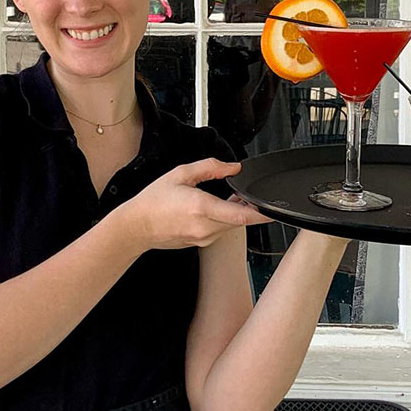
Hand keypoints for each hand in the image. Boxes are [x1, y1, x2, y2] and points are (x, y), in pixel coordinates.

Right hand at [116, 158, 272, 249]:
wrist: (136, 227)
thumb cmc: (153, 202)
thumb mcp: (180, 174)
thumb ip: (210, 167)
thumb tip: (232, 167)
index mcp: (201, 208)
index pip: (241, 215)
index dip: (261, 213)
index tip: (274, 209)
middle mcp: (204, 227)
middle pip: (239, 220)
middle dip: (247, 207)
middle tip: (244, 193)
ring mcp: (203, 238)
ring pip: (230, 226)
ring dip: (234, 213)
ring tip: (226, 198)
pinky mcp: (200, 243)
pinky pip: (220, 231)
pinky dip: (222, 220)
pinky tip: (212, 209)